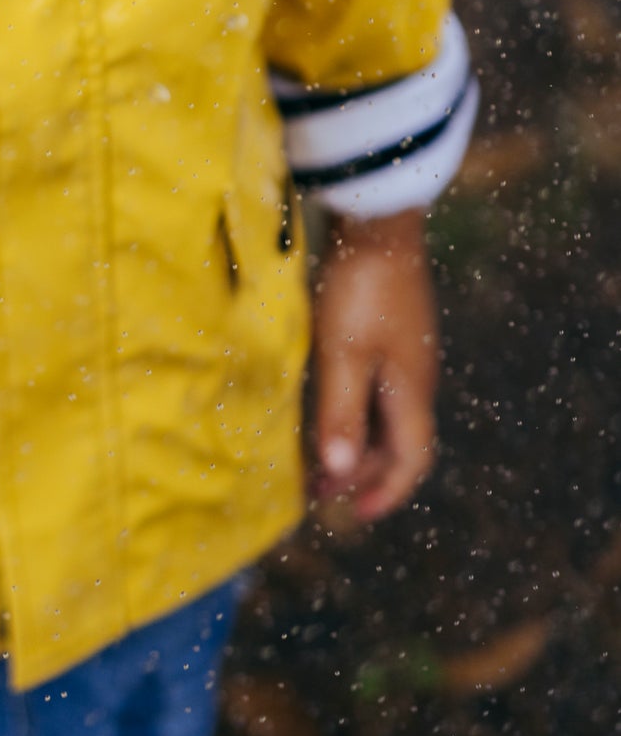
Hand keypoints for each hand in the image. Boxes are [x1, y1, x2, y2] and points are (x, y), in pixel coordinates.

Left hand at [309, 207, 437, 521]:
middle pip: (401, 440)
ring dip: (359, 440)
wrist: (376, 221)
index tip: (356, 515)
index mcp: (411, 390)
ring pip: (388, 412)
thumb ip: (341, 415)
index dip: (386, 491)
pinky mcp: (390, 327)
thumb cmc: (357, 290)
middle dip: (367, 472)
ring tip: (320, 456)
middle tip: (325, 492)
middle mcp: (416, 375)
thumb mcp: (342, 356)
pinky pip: (378, 385)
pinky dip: (356, 408)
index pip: (411, 459)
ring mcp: (405, 349)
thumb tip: (342, 477)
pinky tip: (328, 402)